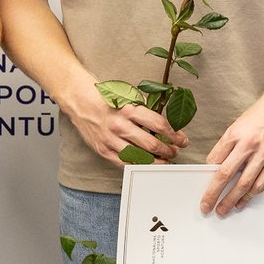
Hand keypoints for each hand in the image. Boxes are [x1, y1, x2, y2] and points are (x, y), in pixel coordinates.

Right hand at [68, 96, 186, 165]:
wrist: (81, 102)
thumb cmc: (107, 99)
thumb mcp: (129, 97)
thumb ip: (146, 110)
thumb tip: (168, 125)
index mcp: (129, 109)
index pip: (159, 125)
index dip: (175, 135)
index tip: (182, 139)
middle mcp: (120, 125)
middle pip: (152, 145)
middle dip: (169, 151)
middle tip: (175, 151)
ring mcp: (110, 140)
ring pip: (140, 158)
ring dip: (157, 161)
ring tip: (165, 160)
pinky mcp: (103, 150)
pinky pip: (125, 164)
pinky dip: (140, 166)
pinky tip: (148, 165)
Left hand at [199, 101, 263, 215]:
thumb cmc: (259, 116)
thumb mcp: (236, 126)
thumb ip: (226, 146)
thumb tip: (215, 166)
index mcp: (234, 134)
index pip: (214, 160)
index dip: (206, 177)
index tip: (202, 187)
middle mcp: (248, 144)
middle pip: (226, 174)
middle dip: (214, 194)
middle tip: (206, 206)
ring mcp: (263, 153)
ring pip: (244, 183)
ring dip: (232, 200)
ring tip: (223, 209)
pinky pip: (261, 183)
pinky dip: (250, 196)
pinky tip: (242, 201)